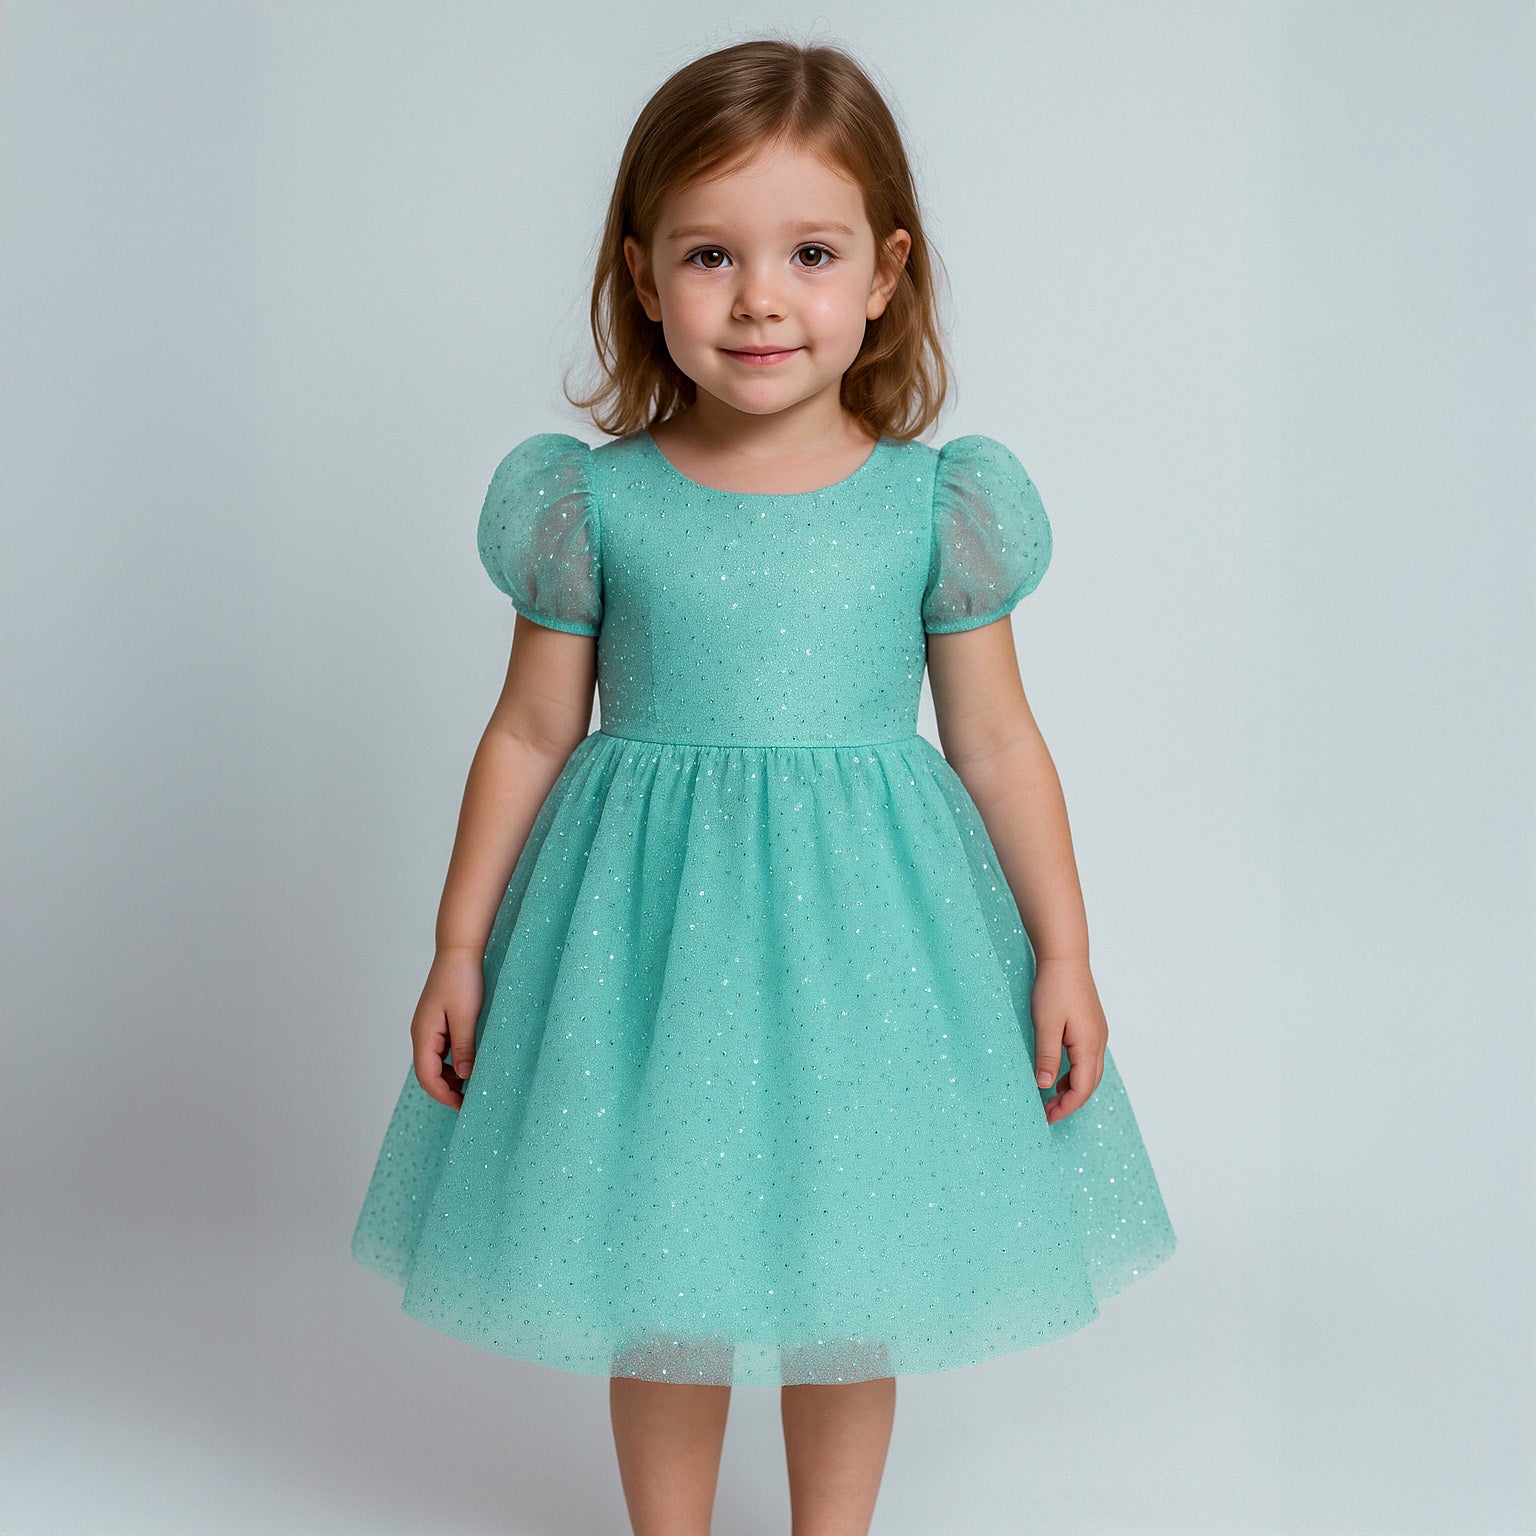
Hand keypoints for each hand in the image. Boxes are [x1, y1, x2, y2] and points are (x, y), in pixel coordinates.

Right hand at [410, 945, 486, 1110]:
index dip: (443, 1095)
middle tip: (469, 1101)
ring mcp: (428, 1028)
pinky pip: (441, 1050)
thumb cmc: (462, 980)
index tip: (463, 1106)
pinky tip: (469, 1064)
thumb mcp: (466, 1017)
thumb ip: (464, 1048)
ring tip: (472, 1086)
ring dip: (450, 1077)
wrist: (459, 952)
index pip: (427, 1076)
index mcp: (424, 1034)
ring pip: (434, 1063)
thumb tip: (465, 1076)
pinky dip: (452, 1062)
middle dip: (446, 1090)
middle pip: (428, 1073)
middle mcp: (422, 1034)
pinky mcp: (437, 1022)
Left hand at [1029, 954, 1107, 1124]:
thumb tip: (1044, 1085)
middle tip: (1047, 1114)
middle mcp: (1098, 1042)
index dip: (1065, 1107)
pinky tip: (1057, 1073)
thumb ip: (1046, 1056)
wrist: (1066, 957)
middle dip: (1069, 1103)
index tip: (1046, 1118)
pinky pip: (1086, 1059)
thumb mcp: (1045, 1024)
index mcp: (1089, 1045)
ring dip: (1072, 1089)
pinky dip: (1073, 1073)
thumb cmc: (1054, 988)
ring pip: (1089, 1072)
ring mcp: (1097, 1034)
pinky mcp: (1091, 1027)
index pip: (1081, 1089)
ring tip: (1049, 1098)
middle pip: (1089, 1085)